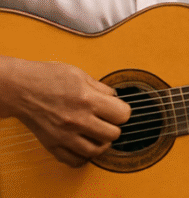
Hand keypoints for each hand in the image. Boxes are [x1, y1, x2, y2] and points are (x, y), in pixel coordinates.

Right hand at [4, 58, 130, 166]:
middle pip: (113, 134)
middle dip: (114, 126)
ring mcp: (64, 135)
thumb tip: (115, 97)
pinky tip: (84, 146)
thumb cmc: (46, 78)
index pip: (122, 115)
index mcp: (87, 100)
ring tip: (98, 134)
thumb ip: (100, 88)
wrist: (19, 89)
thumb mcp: (79, 74)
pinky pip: (74, 160)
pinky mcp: (52, 144)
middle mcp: (77, 120)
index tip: (117, 109)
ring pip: (96, 151)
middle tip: (107, 121)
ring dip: (101, 143)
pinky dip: (83, 156)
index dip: (122, 111)